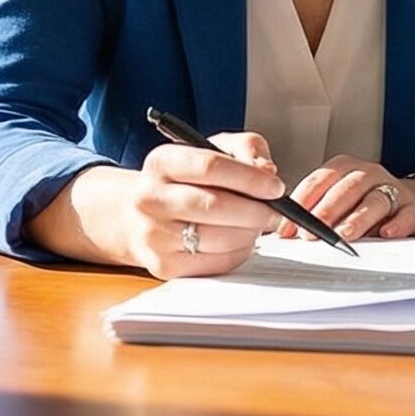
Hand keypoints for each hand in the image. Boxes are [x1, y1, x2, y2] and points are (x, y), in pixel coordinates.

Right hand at [86, 130, 286, 277]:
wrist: (138, 215)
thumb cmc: (184, 180)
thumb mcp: (212, 149)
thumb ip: (246, 149)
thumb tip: (266, 170)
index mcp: (162, 162)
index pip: (210, 167)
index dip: (250, 178)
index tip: (275, 186)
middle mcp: (151, 198)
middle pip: (215, 206)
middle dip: (256, 210)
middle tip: (276, 212)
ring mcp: (154, 236)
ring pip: (218, 238)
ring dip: (250, 233)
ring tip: (258, 224)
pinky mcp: (165, 266)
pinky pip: (216, 263)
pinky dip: (239, 252)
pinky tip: (240, 240)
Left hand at [281, 157, 414, 240]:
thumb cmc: (368, 204)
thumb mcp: (342, 202)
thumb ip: (316, 212)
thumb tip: (284, 233)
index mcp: (345, 169)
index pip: (319, 180)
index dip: (301, 203)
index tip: (287, 226)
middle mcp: (368, 174)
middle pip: (346, 188)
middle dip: (326, 211)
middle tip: (311, 233)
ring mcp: (392, 189)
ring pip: (374, 200)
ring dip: (357, 218)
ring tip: (343, 234)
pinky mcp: (413, 208)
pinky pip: (406, 214)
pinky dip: (397, 223)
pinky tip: (386, 233)